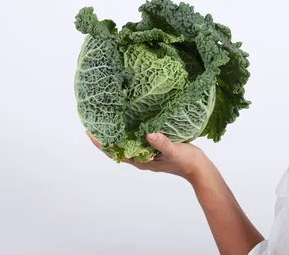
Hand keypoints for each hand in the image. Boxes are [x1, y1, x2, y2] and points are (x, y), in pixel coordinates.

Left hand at [86, 131, 209, 182]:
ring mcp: (148, 154)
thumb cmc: (185, 161)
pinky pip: (138, 140)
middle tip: (95, 122)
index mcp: (141, 161)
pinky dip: (132, 132)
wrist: (198, 168)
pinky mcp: (155, 149)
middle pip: (117, 148)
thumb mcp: (173, 150)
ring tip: (110, 120)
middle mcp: (141, 158)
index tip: (89, 132)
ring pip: (127, 144)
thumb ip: (161, 142)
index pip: (114, 153)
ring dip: (118, 134)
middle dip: (106, 137)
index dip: (101, 143)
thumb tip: (148, 133)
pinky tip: (134, 122)